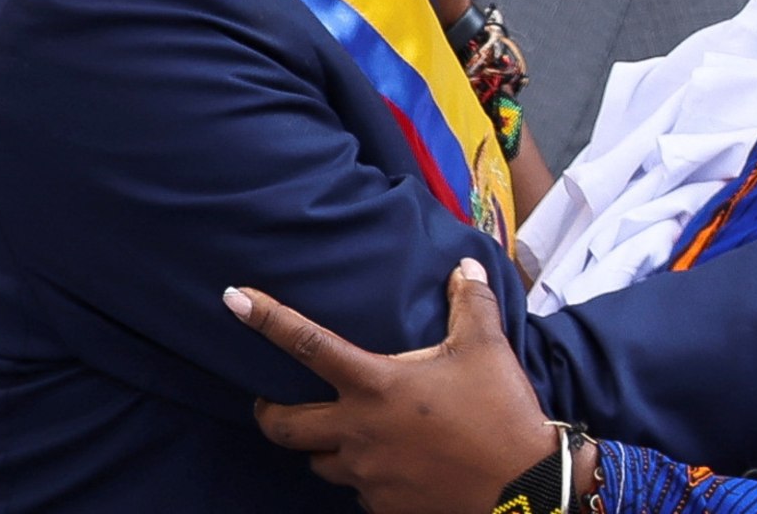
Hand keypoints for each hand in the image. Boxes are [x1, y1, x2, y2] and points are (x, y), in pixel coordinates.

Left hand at [228, 263, 555, 513]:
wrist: (523, 490)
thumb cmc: (501, 413)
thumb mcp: (486, 348)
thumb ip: (469, 302)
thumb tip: (464, 265)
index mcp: (376, 385)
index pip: (307, 344)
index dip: (266, 319)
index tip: (233, 299)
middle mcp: (359, 432)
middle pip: (283, 426)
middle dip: (268, 411)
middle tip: (270, 401)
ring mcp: (367, 476)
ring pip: (319, 462)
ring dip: (322, 446)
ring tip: (341, 433)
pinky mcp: (382, 507)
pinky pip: (356, 491)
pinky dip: (362, 477)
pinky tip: (387, 465)